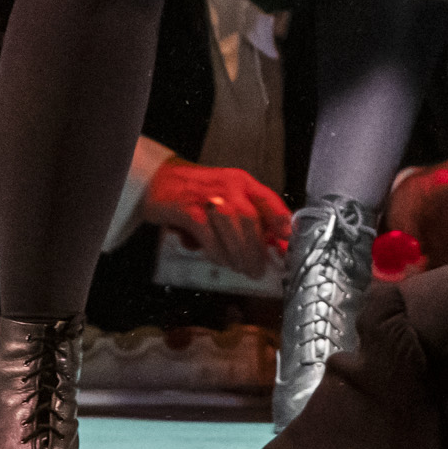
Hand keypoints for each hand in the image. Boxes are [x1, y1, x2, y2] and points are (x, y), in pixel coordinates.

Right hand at [138, 157, 291, 269]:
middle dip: (256, 249)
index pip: (269, 200)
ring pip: (233, 230)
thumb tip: (270, 241)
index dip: (281, 222)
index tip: (288, 241)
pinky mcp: (190, 210)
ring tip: (241, 268)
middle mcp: (229, 186)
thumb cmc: (196, 191)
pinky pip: (210, 237)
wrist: (159, 179)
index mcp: (242, 182)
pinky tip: (220, 260)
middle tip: (258, 269)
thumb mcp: (226, 194)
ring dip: (239, 255)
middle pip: (251, 220)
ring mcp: (209, 198)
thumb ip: (247, 214)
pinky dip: (217, 253)